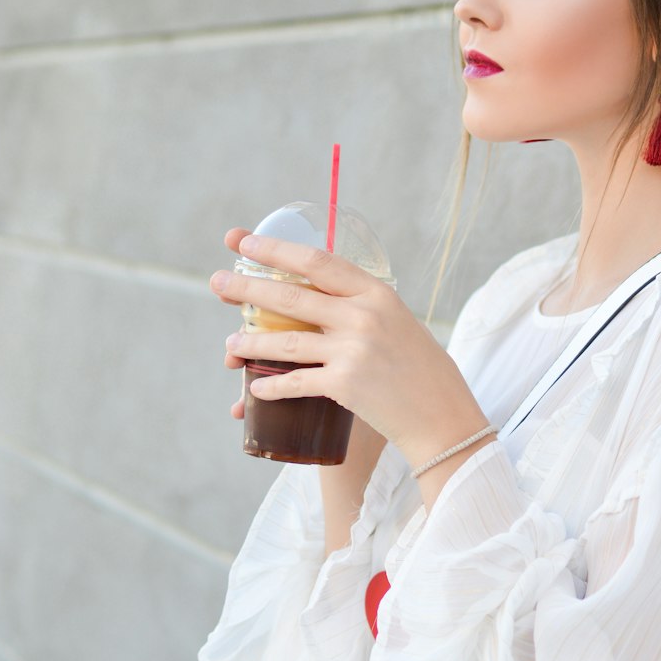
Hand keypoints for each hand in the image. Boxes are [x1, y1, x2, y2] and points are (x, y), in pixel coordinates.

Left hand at [210, 231, 491, 474]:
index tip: (246, 242)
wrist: (444, 418)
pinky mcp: (344, 385)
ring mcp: (353, 350)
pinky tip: (255, 387)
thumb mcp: (401, 325)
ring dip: (250, 342)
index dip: (277, 249)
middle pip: (290, 295)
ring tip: (229, 344)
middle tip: (216, 282)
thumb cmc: (425, 373)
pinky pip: (295, 381)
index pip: (318, 260)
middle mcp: (363, 315)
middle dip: (247, 287)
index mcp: (378, 293)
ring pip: (285, 340)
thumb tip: (326, 300)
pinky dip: (271, 385)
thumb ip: (366, 309)